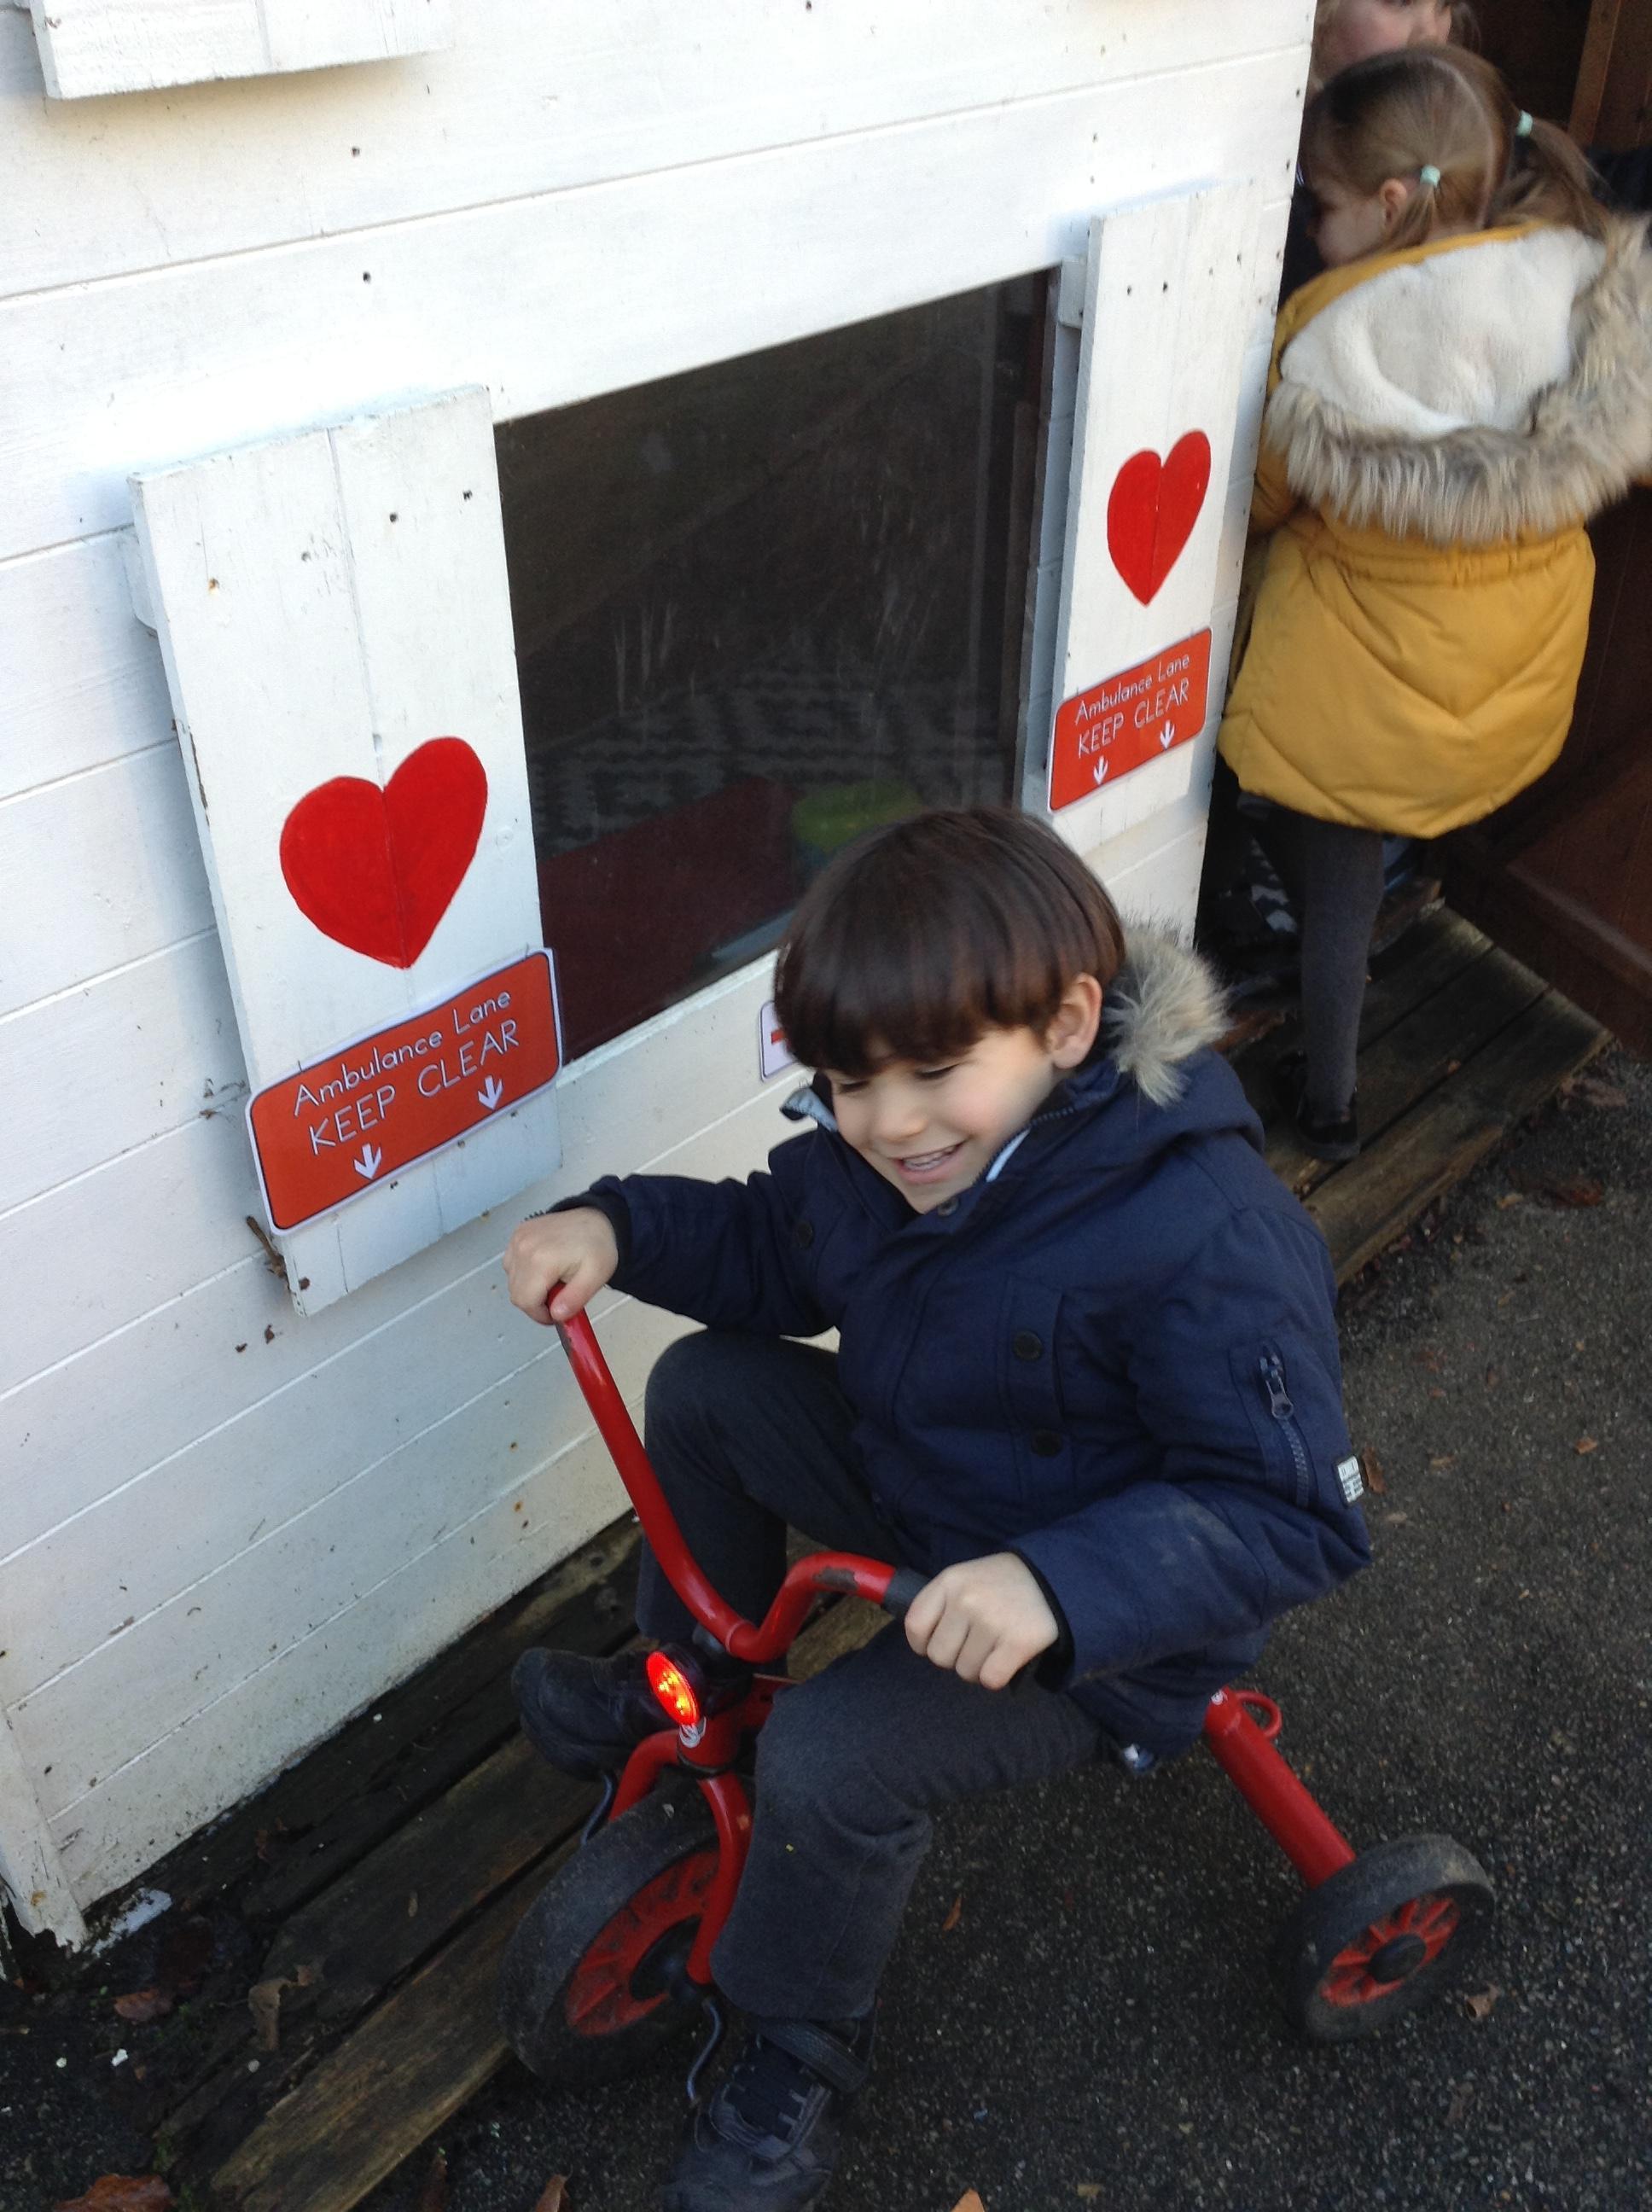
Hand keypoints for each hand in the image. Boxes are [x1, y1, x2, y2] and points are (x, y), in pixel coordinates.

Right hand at [504, 1207, 618, 1324]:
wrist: (596, 1218)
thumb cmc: (597, 1245)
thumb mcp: (596, 1277)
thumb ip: (575, 1299)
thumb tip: (557, 1315)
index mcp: (542, 1259)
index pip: (526, 1302)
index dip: (540, 1315)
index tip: (556, 1313)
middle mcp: (524, 1248)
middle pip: (517, 1294)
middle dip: (537, 1303)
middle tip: (558, 1296)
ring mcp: (518, 1240)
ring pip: (512, 1281)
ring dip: (530, 1288)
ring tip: (553, 1279)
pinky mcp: (517, 1235)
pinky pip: (511, 1265)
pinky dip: (524, 1273)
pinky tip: (544, 1268)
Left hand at [903, 1553, 1058, 1689]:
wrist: (1052, 1579)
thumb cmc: (1001, 1583)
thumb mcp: (966, 1578)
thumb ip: (942, 1604)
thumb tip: (922, 1644)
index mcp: (950, 1581)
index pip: (915, 1626)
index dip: (923, 1643)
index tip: (938, 1643)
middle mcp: (967, 1600)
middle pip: (939, 1656)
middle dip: (955, 1657)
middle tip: (976, 1643)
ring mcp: (992, 1621)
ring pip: (965, 1671)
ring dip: (978, 1667)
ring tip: (994, 1646)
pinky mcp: (1017, 1642)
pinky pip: (990, 1679)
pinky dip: (997, 1676)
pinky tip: (1006, 1659)